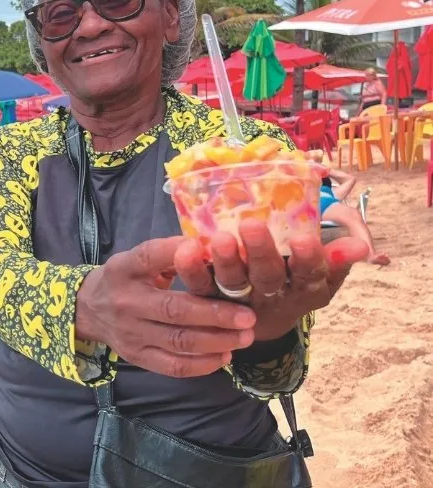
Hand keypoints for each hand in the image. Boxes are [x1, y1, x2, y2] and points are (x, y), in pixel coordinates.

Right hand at [76, 237, 256, 378]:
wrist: (87, 310)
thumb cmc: (125, 279)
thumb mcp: (136, 259)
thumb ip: (168, 255)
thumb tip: (211, 248)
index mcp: (124, 269)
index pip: (149, 256)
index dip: (178, 254)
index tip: (208, 249)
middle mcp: (125, 301)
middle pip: (173, 309)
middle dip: (215, 314)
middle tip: (249, 316)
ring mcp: (130, 332)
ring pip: (179, 341)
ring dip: (217, 340)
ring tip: (246, 336)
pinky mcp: (136, 356)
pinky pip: (172, 366)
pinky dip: (202, 364)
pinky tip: (224, 355)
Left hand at [185, 220, 368, 340]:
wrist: (257, 323)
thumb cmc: (294, 281)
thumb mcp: (322, 274)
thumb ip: (338, 260)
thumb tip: (362, 248)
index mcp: (303, 289)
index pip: (309, 275)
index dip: (308, 260)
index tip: (303, 239)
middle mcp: (270, 297)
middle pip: (267, 278)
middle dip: (260, 253)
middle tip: (252, 225)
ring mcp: (237, 301)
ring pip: (231, 284)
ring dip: (225, 261)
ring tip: (219, 238)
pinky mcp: (207, 298)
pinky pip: (199, 286)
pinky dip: (192, 270)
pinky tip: (187, 249)